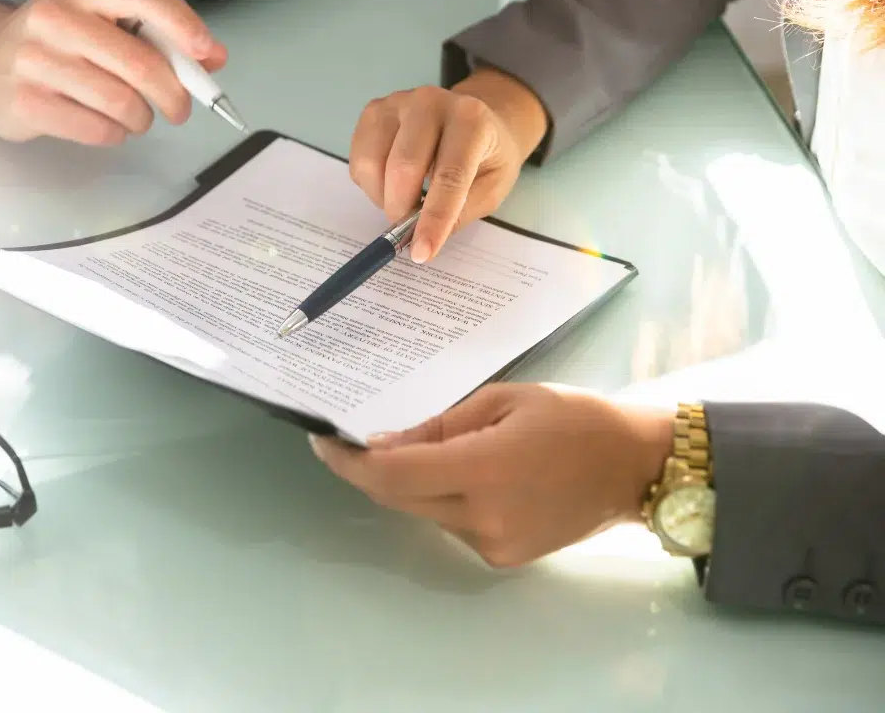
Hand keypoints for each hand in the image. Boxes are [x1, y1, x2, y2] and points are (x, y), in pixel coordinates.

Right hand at [0, 0, 225, 143]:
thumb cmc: (55, 41)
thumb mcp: (99, 21)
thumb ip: (156, 35)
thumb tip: (214, 59)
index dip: (182, 24)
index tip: (206, 54)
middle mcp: (54, 15)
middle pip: (140, 63)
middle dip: (173, 94)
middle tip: (180, 108)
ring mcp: (35, 60)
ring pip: (121, 102)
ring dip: (141, 118)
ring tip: (136, 116)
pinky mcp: (25, 102)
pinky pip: (97, 129)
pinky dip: (114, 134)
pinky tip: (107, 125)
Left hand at [310, 384, 672, 567]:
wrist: (635, 466)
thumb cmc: (572, 418)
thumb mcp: (502, 401)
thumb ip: (440, 426)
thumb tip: (384, 443)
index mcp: (483, 470)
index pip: (392, 474)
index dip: (349, 462)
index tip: (323, 442)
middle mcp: (482, 517)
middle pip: (400, 497)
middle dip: (370, 471)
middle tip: (353, 440)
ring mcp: (493, 544)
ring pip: (424, 512)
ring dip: (411, 483)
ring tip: (426, 448)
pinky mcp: (504, 557)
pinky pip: (452, 525)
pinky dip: (443, 499)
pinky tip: (465, 473)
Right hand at [348, 67, 547, 262]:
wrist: (475, 117)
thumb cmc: (486, 155)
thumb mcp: (492, 188)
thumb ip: (459, 212)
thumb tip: (419, 235)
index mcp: (471, 120)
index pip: (449, 175)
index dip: (434, 219)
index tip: (422, 253)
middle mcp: (431, 102)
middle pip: (403, 167)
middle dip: (401, 209)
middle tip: (408, 229)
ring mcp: (397, 102)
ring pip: (373, 163)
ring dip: (383, 197)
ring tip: (404, 201)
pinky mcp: (374, 111)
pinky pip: (359, 160)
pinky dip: (370, 185)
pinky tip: (391, 184)